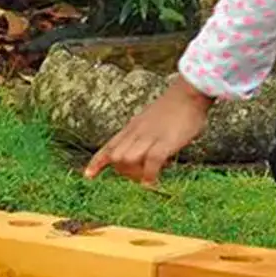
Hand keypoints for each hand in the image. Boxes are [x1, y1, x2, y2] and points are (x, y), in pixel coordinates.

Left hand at [84, 77, 212, 187]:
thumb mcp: (149, 121)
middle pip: (115, 156)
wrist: (187, 94)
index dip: (97, 162)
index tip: (88, 175)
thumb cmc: (173, 109)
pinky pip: (151, 161)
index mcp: (131, 128)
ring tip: (148, 176)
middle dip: (122, 172)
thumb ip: (142, 135)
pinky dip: (149, 174)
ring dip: (135, 173)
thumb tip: (142, 153)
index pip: (109, 147)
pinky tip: (153, 182)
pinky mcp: (165, 141)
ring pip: (127, 159)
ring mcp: (149, 136)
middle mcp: (136, 132)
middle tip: (139, 176)